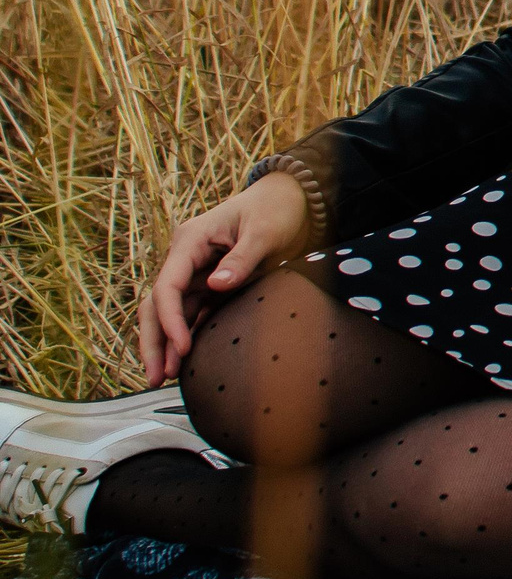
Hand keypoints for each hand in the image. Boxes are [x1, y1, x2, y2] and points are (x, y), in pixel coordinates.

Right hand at [139, 170, 311, 385]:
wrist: (291, 199)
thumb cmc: (276, 209)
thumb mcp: (264, 230)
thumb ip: (242, 258)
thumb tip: (216, 285)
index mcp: (190, 240)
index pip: (168, 286)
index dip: (170, 319)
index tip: (183, 347)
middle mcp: (186, 258)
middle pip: (158, 304)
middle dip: (154, 341)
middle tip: (156, 377)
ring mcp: (196, 273)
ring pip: (171, 313)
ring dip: (166, 344)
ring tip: (165, 378)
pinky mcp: (211, 285)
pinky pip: (192, 314)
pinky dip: (187, 336)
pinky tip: (186, 362)